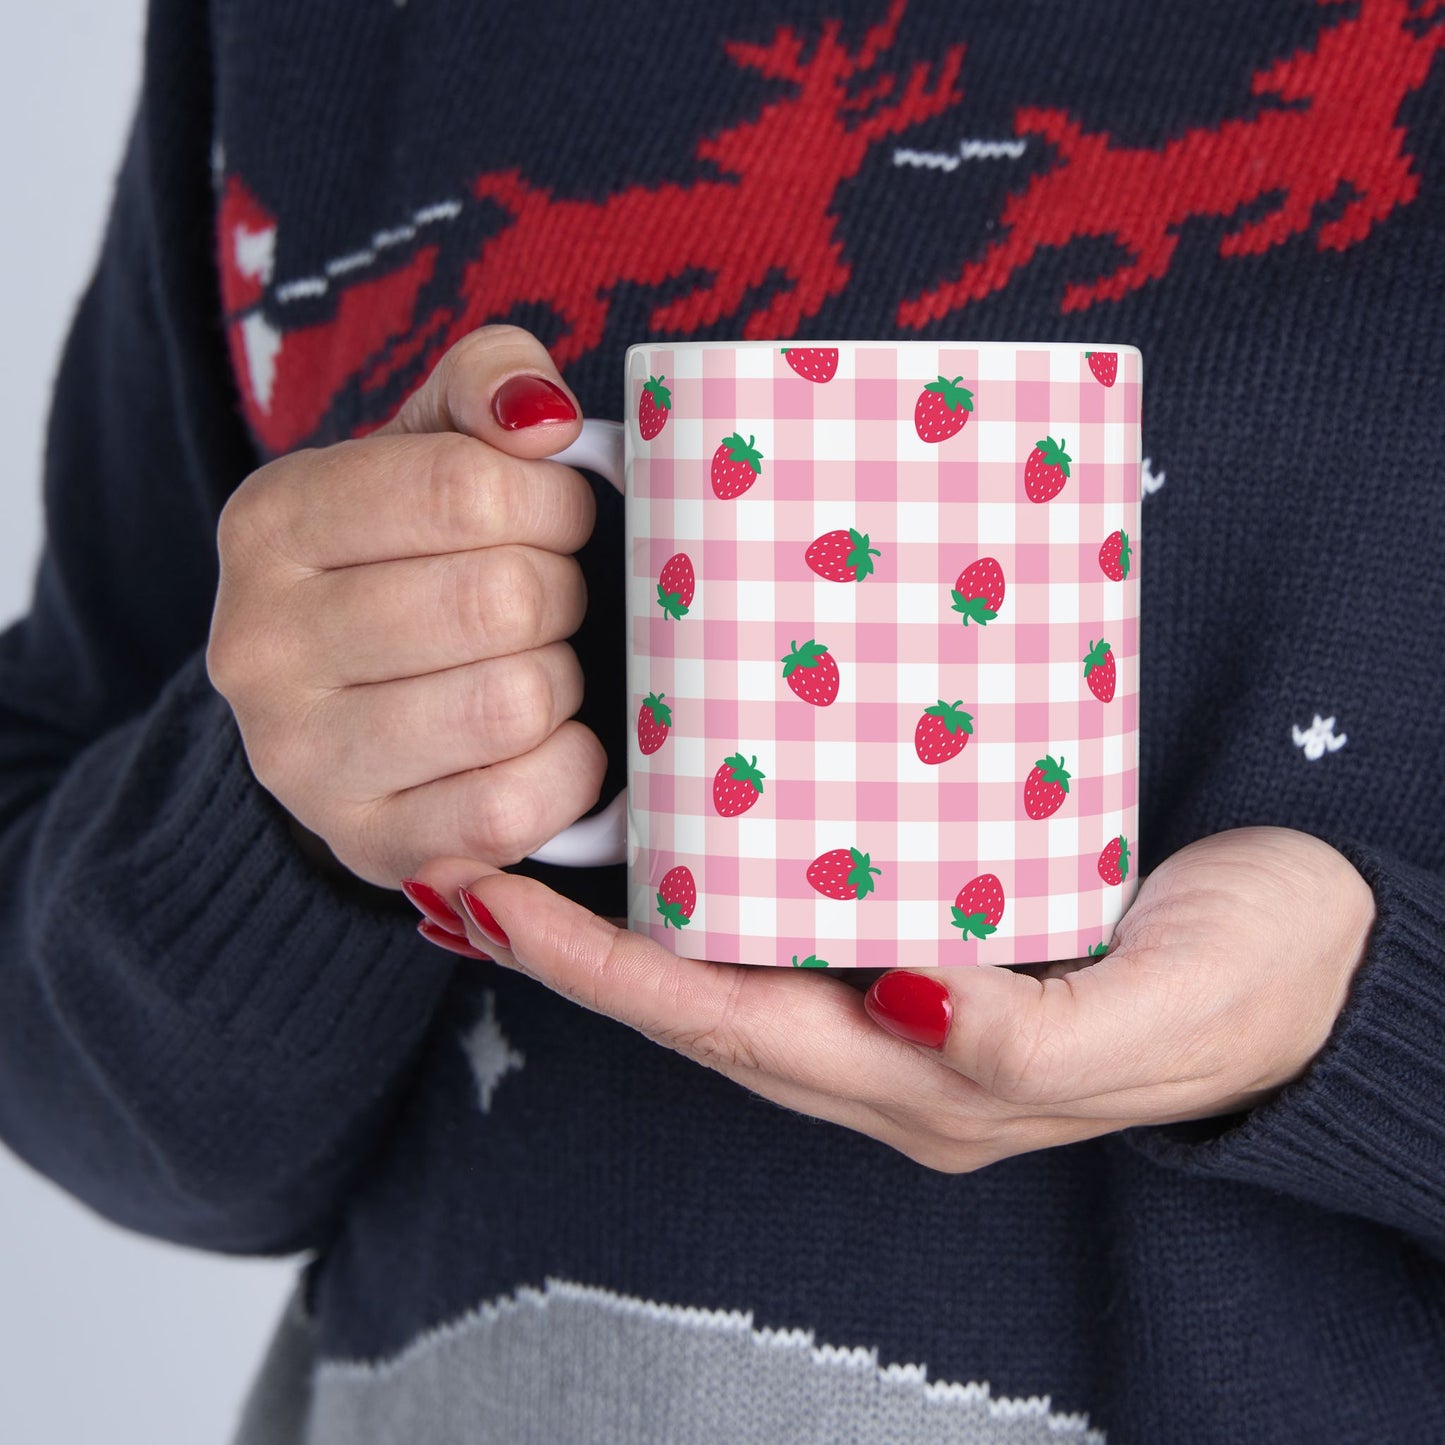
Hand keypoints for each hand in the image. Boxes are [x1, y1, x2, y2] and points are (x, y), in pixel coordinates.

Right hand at [207, 325, 603, 888]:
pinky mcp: (368, 845)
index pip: (466, 488)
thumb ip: (486, 385)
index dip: (553, 503)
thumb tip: (543, 417)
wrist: (345, 709)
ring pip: (513, 703)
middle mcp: (260, 644)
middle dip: (561, 593)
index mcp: (272, 522)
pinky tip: (548, 741)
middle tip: (549, 600)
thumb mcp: (430, 446)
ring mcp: (302, 760)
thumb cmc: (410, 561)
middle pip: (500, 600)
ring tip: (537, 666)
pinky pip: (512, 808)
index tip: (558, 518)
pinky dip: (566, 769)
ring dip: (562, 681)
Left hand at [407, 827, 1375, 1169]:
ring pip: (735, 971)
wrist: (1330, 957)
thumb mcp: (1161, 1014)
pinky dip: (715, 893)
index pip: (730, 1030)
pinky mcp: (938, 941)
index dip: (604, 976)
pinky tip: (682, 839)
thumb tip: (901, 1000)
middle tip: (466, 870)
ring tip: (532, 856)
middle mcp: (898, 1054)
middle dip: (574, 955)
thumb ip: (1030, 1040)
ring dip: (626, 928)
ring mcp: (910, 1004)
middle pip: (702, 1007)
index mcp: (934, 1084)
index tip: (494, 907)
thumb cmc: (1256, 983)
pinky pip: (796, 926)